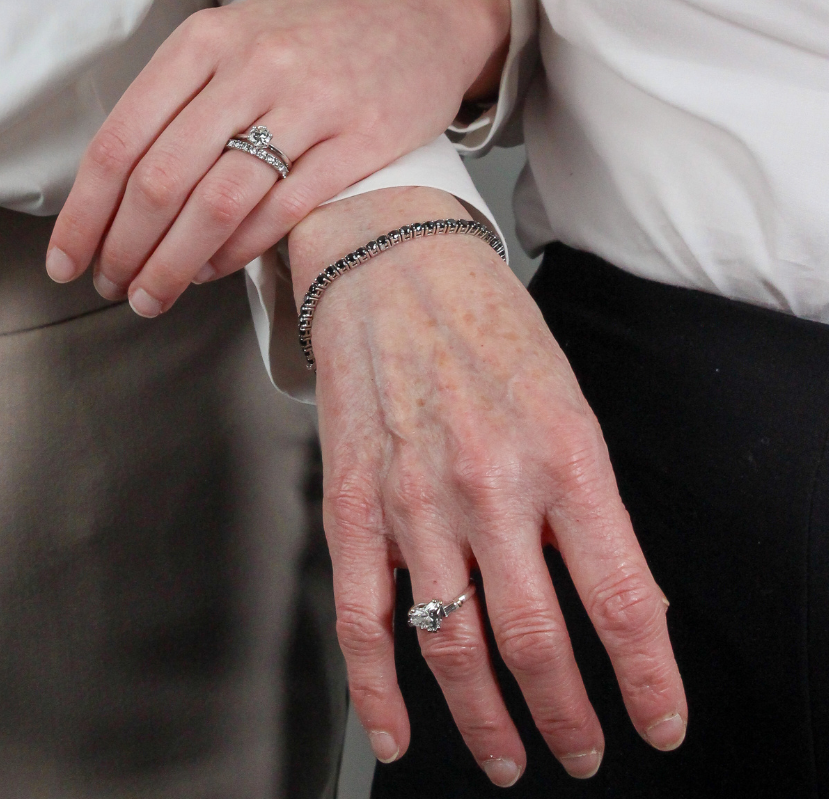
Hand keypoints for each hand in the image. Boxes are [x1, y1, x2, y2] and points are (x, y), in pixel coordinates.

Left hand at [44, 0, 508, 314]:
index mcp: (204, 44)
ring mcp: (309, 105)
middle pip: (160, 180)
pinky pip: (282, 212)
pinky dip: (237, 253)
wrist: (415, 8)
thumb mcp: (232, 42)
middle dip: (122, 248)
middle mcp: (251, 69)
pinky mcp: (360, 142)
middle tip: (110, 285)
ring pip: (217, 204)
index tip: (65, 261)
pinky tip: (213, 272)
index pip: (119, 142)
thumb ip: (176, 105)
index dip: (83, 215)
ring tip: (152, 295)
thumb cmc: (309, 36)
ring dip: (173, 264)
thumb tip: (116, 197)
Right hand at [288, 186, 686, 787]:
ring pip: (451, 644)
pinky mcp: (352, 501)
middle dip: (568, 717)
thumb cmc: (485, 321)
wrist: (392, 262)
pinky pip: (363, 617)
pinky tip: (395, 733)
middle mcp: (491, 485)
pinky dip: (378, 691)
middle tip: (582, 751)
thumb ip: (589, 500)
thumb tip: (621, 597)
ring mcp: (414, 498)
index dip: (647, 681)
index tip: (659, 723)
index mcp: (563, 454)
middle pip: (536, 640)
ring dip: (485, 721)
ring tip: (507, 758)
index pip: (622, 598)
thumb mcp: (566, 398)